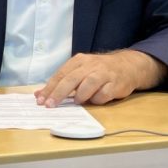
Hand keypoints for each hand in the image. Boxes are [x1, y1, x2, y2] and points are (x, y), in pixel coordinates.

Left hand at [35, 50, 166, 106]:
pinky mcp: (116, 84)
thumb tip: (39, 95)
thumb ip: (61, 82)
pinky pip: (104, 94)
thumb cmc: (98, 71)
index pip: (60, 75)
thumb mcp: (79, 71)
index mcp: (78, 61)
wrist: (128, 66)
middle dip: (59, 93)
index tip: (40, 100)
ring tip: (77, 102)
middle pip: (71, 79)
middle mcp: (90, 65)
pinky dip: (97, 99)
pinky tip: (95, 100)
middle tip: (50, 105)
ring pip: (88, 84)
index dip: (49, 88)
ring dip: (80, 95)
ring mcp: (104, 74)